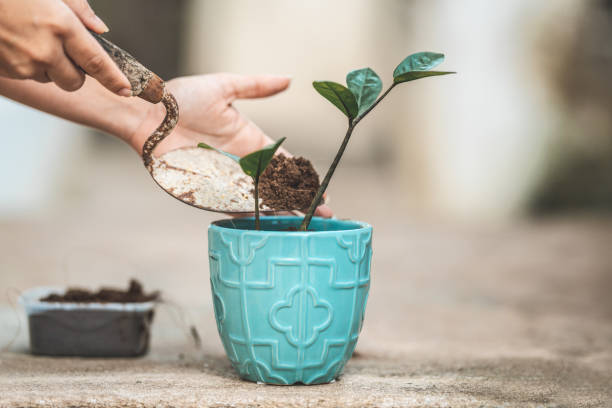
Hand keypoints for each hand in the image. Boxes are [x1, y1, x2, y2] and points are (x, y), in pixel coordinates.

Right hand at [0, 0, 130, 93]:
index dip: (115, 80)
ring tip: (31, 37)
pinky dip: (27, 64)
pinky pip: (27, 75)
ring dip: (49, 66)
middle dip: (76, 72)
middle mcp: (45, 50)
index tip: (126, 90)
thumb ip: (79, 10)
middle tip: (65, 50)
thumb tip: (100, 30)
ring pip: (50, 79)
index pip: (98, 63)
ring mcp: (23, 63)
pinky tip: (15, 41)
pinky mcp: (6, 70)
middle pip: (75, 82)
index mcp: (61, 26)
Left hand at [130, 73, 332, 216]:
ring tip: (305, 223)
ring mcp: (225, 180)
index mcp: (249, 141)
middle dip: (300, 200)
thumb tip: (289, 80)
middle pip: (277, 186)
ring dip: (283, 212)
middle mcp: (240, 164)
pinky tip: (274, 224)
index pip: (283, 162)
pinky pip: (234, 207)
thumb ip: (255, 87)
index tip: (322, 187)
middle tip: (324, 212)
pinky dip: (254, 216)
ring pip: (260, 200)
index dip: (303, 175)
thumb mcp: (223, 87)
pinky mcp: (207, 191)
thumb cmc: (180, 99)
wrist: (148, 116)